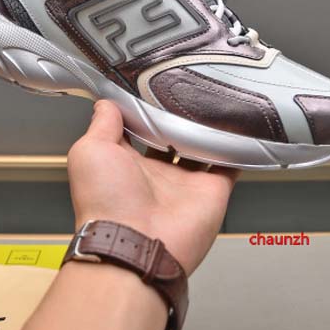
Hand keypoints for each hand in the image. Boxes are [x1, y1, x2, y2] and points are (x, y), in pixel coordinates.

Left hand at [67, 99, 238, 274]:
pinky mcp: (211, 191)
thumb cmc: (105, 203)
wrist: (136, 244)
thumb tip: (106, 104)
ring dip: (207, 130)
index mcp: (126, 162)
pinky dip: (236, 150)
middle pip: (172, 137)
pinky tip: (239, 129)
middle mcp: (156, 172)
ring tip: (215, 102)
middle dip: (179, 117)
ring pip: (201, 149)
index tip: (152, 86)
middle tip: (188, 90)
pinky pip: (229, 166)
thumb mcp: (90, 151)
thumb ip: (102, 124)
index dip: (144, 109)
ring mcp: (184, 182)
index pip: (137, 129)